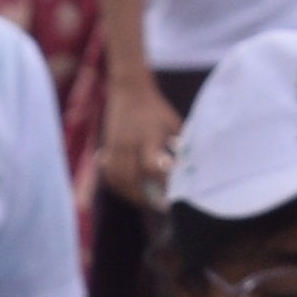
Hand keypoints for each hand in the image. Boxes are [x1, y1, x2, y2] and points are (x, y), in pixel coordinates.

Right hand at [101, 74, 183, 206]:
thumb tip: (190, 168)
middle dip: (147, 195)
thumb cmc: (156, 108)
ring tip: (147, 201)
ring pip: (118, 179)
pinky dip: (118, 186)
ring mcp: (115, 146)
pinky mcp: (106, 148)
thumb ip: (180, 145)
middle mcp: (128, 142)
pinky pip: (109, 174)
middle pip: (132, 177)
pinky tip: (130, 191)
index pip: (151, 165)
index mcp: (148, 135)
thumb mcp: (173, 123)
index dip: (162, 182)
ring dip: (132, 194)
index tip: (174, 192)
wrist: (129, 90)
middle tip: (162, 205)